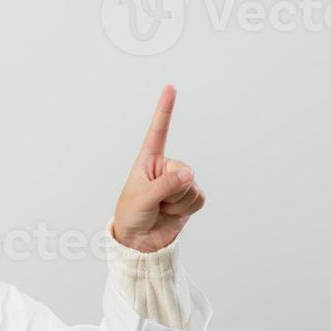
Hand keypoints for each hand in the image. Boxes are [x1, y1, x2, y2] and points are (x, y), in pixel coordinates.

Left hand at [112, 85, 205, 251]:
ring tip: (162, 209)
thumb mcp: (143, 198)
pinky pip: (198, 198)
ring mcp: (179, 182)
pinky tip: (173, 214)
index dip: (165, 109)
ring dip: (178, 203)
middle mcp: (166, 167)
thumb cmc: (132, 215)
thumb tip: (190, 174)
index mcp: (148, 160)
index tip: (170, 87)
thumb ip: (166, 185)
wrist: (140, 242)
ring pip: (191, 186)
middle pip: (182, 171)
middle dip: (172, 191)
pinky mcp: (190, 197)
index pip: (158, 131)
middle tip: (156, 203)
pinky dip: (187, 209)